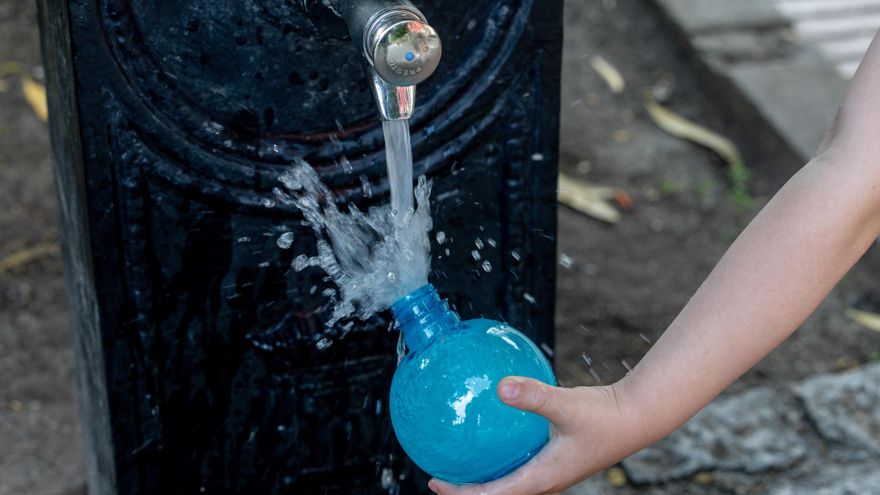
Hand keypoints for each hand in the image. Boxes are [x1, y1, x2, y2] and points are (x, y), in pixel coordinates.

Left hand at [427, 376, 645, 494]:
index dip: (463, 493)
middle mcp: (545, 480)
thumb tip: (500, 386)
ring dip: (485, 475)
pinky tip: (495, 431)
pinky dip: (503, 456)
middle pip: (500, 494)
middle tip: (440, 475)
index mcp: (543, 477)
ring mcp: (552, 470)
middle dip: (469, 489)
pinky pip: (522, 462)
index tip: (436, 481)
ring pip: (511, 481)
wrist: (636, 417)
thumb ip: (533, 395)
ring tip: (461, 458)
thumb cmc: (604, 415)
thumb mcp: (566, 405)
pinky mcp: (557, 457)